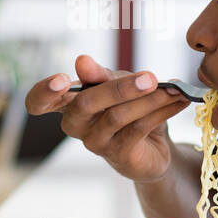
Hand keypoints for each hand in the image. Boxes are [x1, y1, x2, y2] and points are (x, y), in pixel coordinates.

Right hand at [24, 54, 189, 181]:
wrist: (154, 144)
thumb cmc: (128, 106)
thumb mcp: (117, 83)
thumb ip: (101, 75)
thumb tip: (81, 61)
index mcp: (67, 102)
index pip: (38, 102)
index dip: (44, 92)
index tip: (61, 79)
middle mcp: (75, 125)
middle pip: (86, 103)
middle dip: (119, 88)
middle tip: (150, 78)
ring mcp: (95, 143)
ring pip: (117, 116)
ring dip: (150, 99)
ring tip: (174, 89)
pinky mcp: (118, 156)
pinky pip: (137, 129)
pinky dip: (161, 112)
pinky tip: (178, 101)